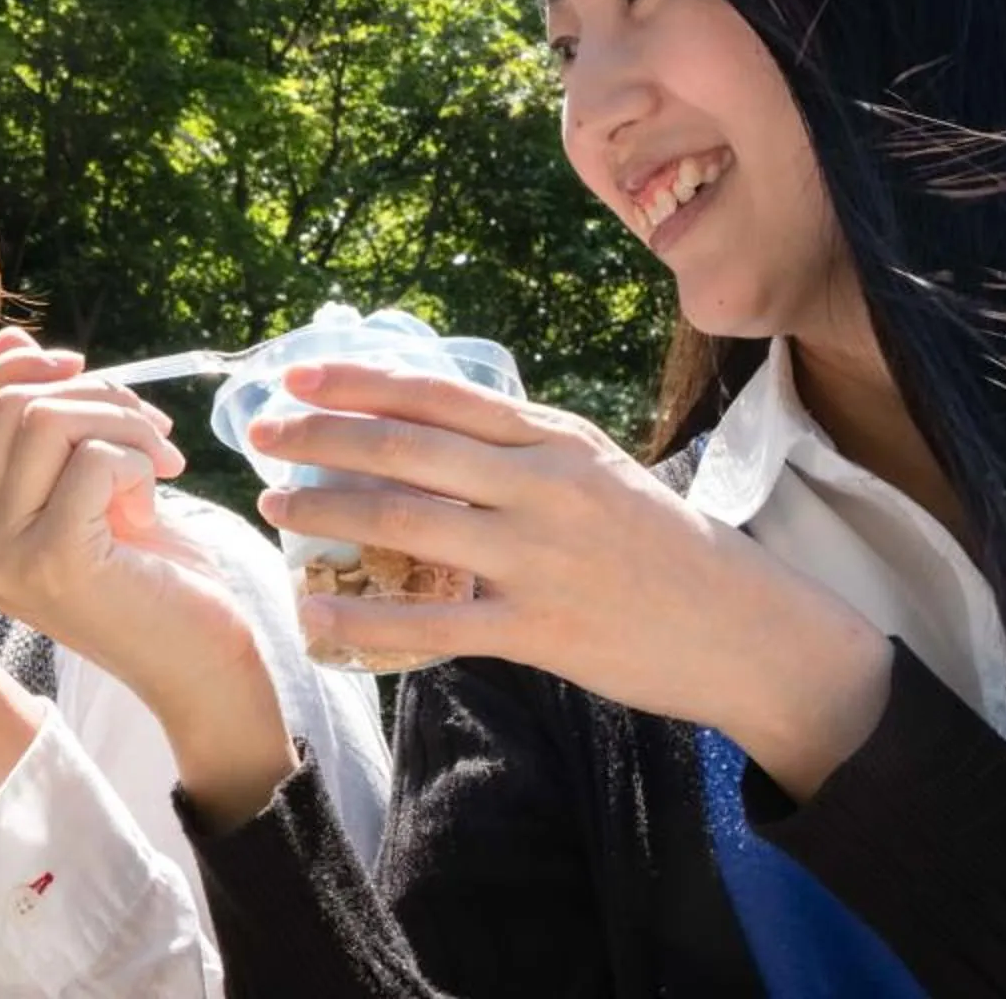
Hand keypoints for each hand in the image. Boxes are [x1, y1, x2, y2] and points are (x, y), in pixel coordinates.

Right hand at [0, 331, 297, 821]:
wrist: (204, 662)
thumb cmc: (153, 574)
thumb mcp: (91, 482)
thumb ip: (45, 422)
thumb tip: (11, 340)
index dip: (14, 370)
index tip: (80, 372)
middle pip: (9, 406)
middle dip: (95, 396)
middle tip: (152, 431)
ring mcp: (5, 558)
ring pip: (46, 421)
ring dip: (122, 421)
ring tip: (160, 460)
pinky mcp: (54, 560)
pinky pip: (94, 457)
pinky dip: (137, 457)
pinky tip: (156, 497)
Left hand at [252, 362, 892, 797]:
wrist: (745, 628)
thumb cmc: (663, 547)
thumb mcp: (599, 469)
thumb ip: (522, 449)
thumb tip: (434, 425)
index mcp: (553, 439)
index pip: (438, 395)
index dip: (358, 382)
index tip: (295, 375)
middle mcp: (541, 486)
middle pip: (406, 450)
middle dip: (320, 438)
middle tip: (260, 434)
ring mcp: (538, 558)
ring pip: (407, 526)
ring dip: (327, 513)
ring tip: (275, 510)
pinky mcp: (539, 630)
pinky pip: (431, 625)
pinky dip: (363, 621)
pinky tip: (315, 619)